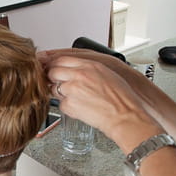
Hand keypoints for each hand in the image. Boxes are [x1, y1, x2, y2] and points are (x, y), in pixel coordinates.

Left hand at [45, 54, 159, 151]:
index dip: (54, 63)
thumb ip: (87, 68)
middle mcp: (78, 75)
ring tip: (76, 98)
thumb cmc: (121, 98)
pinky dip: (67, 106)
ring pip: (54, 88)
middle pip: (52, 71)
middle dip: (53, 77)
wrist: (124, 116)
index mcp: (89, 65)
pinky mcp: (68, 105)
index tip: (51, 67)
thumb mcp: (106, 73)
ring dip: (60, 92)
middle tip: (58, 82)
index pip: (61, 58)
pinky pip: (61, 104)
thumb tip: (74, 68)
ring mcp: (71, 90)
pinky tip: (80, 107)